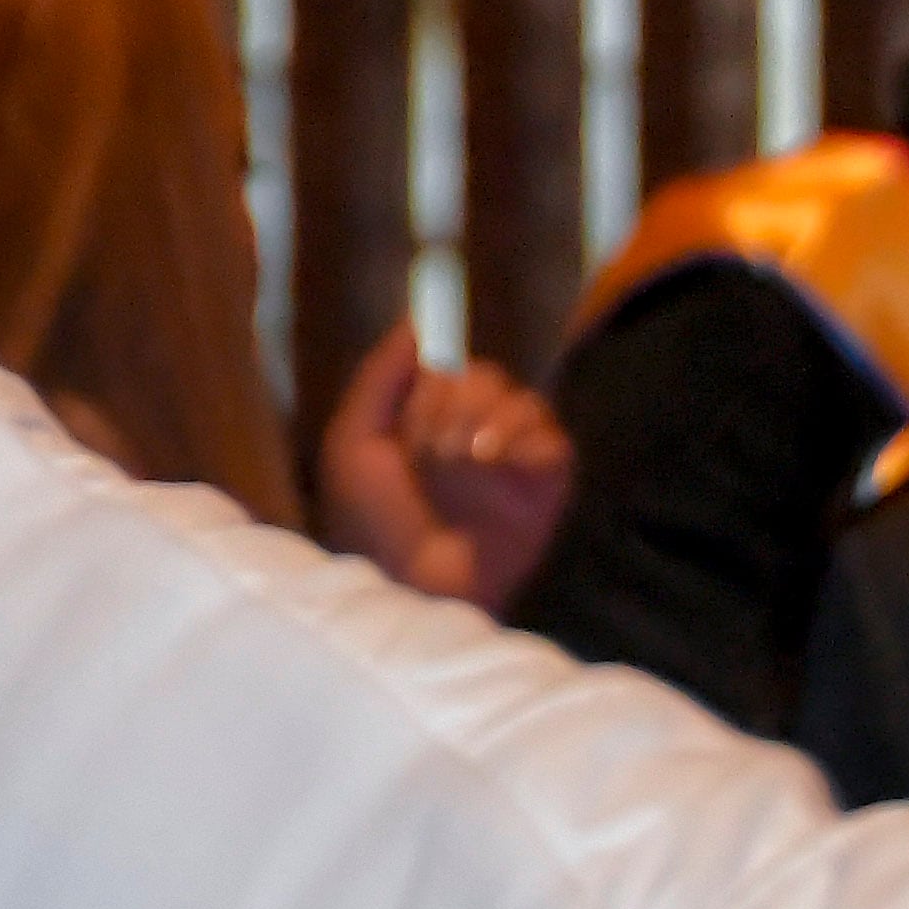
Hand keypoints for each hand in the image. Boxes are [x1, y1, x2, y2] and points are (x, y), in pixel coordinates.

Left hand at [314, 323, 574, 607]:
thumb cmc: (371, 523)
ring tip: (466, 461)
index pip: (445, 367)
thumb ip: (380, 376)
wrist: (410, 586)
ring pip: (521, 401)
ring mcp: (509, 464)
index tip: (412, 418)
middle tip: (433, 450)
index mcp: (424, 426)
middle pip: (485, 377)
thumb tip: (414, 321)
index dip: (430, 382)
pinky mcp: (544, 489)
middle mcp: (469, 438)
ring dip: (488, 421)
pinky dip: (529, 441)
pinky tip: (499, 462)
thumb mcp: (354, 443)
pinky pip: (554, 440)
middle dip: (453, 405)